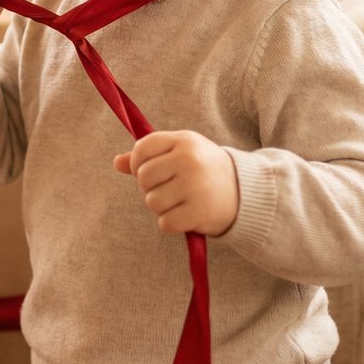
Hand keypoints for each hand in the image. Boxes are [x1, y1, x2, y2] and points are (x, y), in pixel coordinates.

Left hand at [113, 130, 238, 235]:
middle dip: (150, 187)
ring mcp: (195, 186)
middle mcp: (189, 160)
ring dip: (161, 207)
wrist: (246, 193)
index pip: (142, 148)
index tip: (147, 171)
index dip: (137, 162)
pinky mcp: (199, 212)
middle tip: (169, 189)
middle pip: (144, 177)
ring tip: (179, 202)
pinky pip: (165, 222)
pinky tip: (186, 216)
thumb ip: (150, 156)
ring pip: (152, 202)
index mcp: (184, 140)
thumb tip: (116, 163)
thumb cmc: (205, 170)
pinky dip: (171, 223)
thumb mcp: (181, 153)